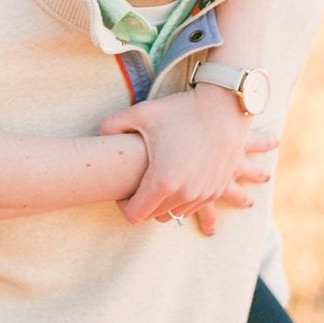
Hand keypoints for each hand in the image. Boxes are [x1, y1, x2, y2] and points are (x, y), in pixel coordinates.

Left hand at [104, 86, 275, 232]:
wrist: (225, 107)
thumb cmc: (181, 110)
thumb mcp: (141, 113)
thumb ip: (111, 125)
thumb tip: (99, 134)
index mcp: (162, 182)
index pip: (134, 215)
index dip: (123, 206)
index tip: (123, 192)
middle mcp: (184, 194)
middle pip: (153, 216)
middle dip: (143, 203)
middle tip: (139, 184)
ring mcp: (203, 194)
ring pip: (175, 214)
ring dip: (164, 204)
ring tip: (159, 182)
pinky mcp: (217, 190)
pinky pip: (193, 206)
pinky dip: (183, 199)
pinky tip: (178, 181)